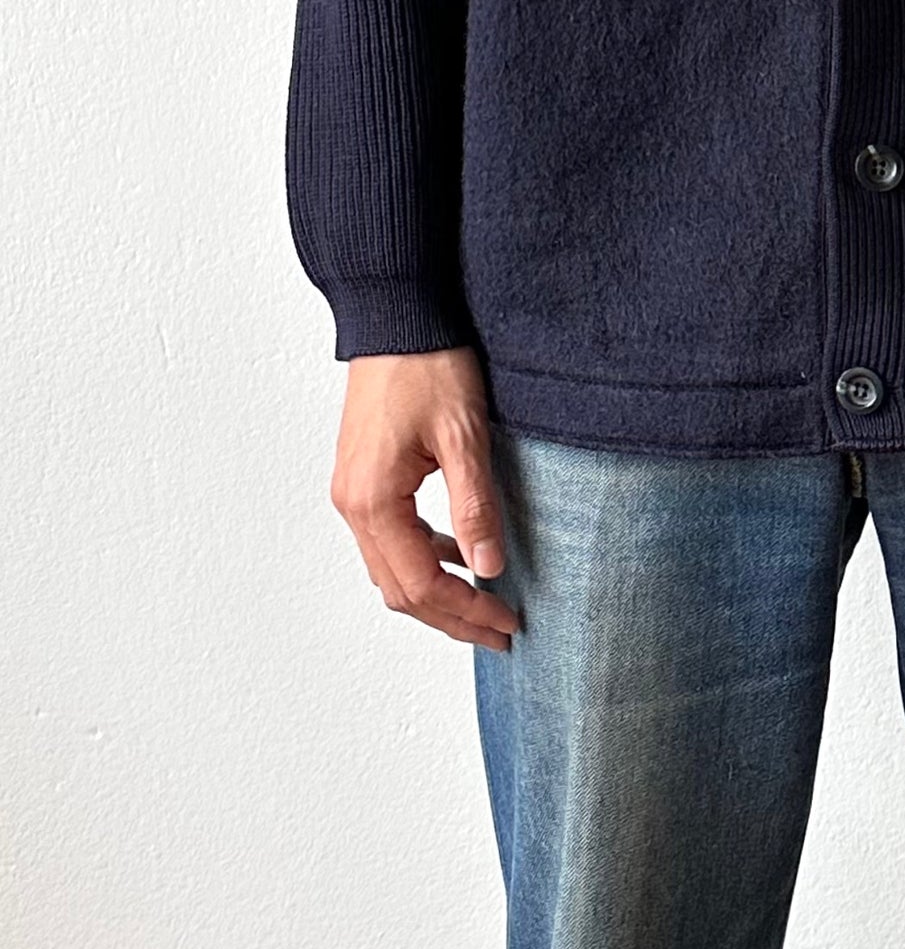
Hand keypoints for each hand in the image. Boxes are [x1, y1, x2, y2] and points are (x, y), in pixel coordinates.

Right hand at [329, 349, 519, 652]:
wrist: (396, 317)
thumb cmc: (428, 365)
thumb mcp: (463, 436)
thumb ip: (475, 506)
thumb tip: (489, 568)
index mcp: (373, 500)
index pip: (420, 585)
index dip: (466, 611)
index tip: (507, 623)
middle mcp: (353, 504)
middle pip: (400, 590)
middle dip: (452, 616)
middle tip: (502, 631)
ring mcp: (353, 492)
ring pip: (392, 569)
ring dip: (438, 593)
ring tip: (487, 604)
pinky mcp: (363, 479)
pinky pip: (390, 539)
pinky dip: (425, 559)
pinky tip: (462, 555)